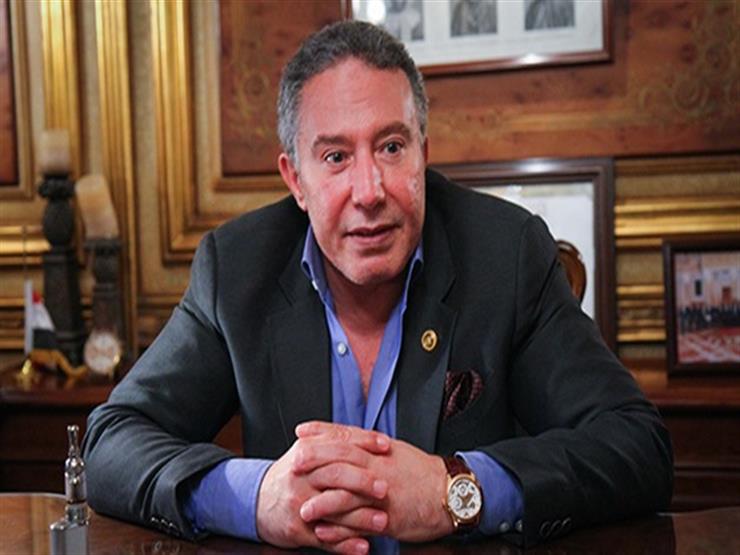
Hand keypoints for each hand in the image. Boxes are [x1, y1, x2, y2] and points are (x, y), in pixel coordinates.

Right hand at [256, 422, 391, 553]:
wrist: (257, 501)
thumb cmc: (293, 475)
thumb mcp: (305, 451)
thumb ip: (333, 441)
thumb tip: (371, 436)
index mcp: (306, 450)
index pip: (338, 441)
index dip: (364, 442)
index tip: (386, 445)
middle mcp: (301, 475)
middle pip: (335, 474)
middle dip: (363, 481)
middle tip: (385, 488)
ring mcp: (299, 503)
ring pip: (333, 509)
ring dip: (360, 517)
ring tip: (382, 520)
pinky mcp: (297, 529)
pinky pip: (324, 539)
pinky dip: (345, 545)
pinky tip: (363, 546)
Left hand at [297, 421, 453, 542]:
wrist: (450, 493)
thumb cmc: (421, 473)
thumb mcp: (396, 452)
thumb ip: (371, 446)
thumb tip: (349, 439)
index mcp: (380, 450)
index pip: (346, 436)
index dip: (321, 433)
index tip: (300, 432)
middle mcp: (379, 467)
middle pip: (341, 460)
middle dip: (314, 462)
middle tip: (291, 465)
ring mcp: (383, 492)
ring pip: (349, 494)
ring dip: (323, 502)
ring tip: (302, 509)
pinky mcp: (389, 517)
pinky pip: (360, 524)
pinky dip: (341, 530)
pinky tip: (325, 532)